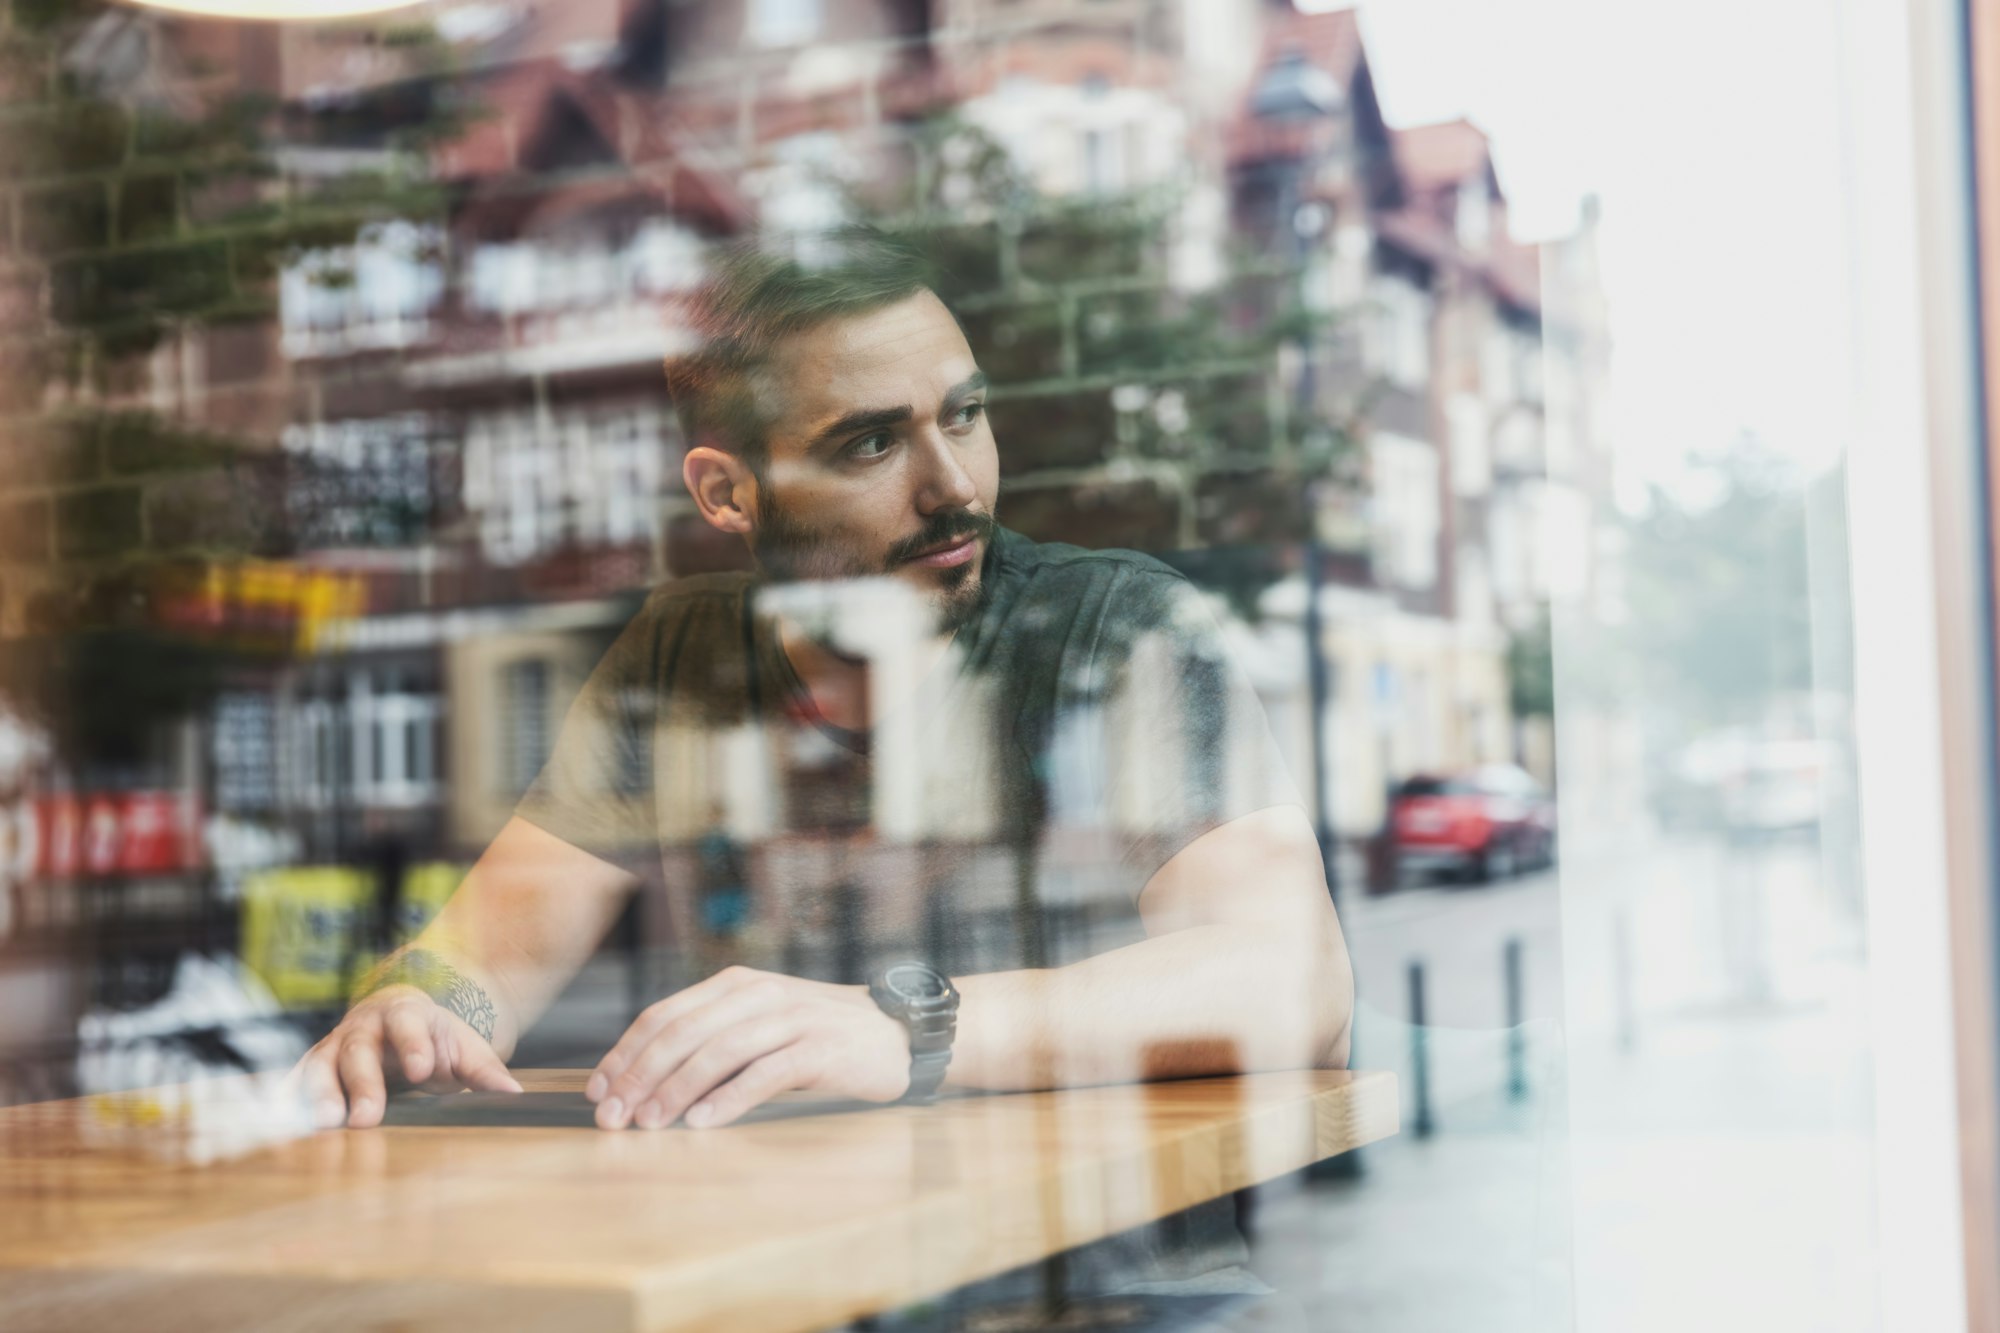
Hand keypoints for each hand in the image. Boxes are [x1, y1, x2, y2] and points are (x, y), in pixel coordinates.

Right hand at [290, 985, 522, 1128]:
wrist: (396, 1019)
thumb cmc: (432, 1038)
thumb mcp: (462, 1046)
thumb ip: (484, 1069)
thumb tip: (514, 1094)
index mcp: (404, 1014)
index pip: (408, 1025)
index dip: (413, 1045)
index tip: (422, 1071)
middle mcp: (361, 1027)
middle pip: (357, 1050)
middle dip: (362, 1084)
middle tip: (367, 1118)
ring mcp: (332, 1046)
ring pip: (319, 1066)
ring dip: (318, 1095)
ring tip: (323, 1125)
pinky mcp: (312, 1067)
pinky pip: (293, 1083)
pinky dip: (285, 1102)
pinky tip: (280, 1127)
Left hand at [586, 966, 910, 1129]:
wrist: (896, 1033)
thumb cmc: (819, 1036)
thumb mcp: (761, 1023)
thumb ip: (714, 1038)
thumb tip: (644, 1080)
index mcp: (736, 984)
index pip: (665, 1014)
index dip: (625, 1052)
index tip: (598, 1090)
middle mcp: (759, 994)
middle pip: (683, 1033)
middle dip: (639, 1076)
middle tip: (612, 1117)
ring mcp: (790, 1018)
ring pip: (717, 1052)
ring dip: (676, 1090)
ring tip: (649, 1123)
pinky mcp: (819, 1048)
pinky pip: (764, 1073)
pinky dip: (728, 1099)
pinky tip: (702, 1122)